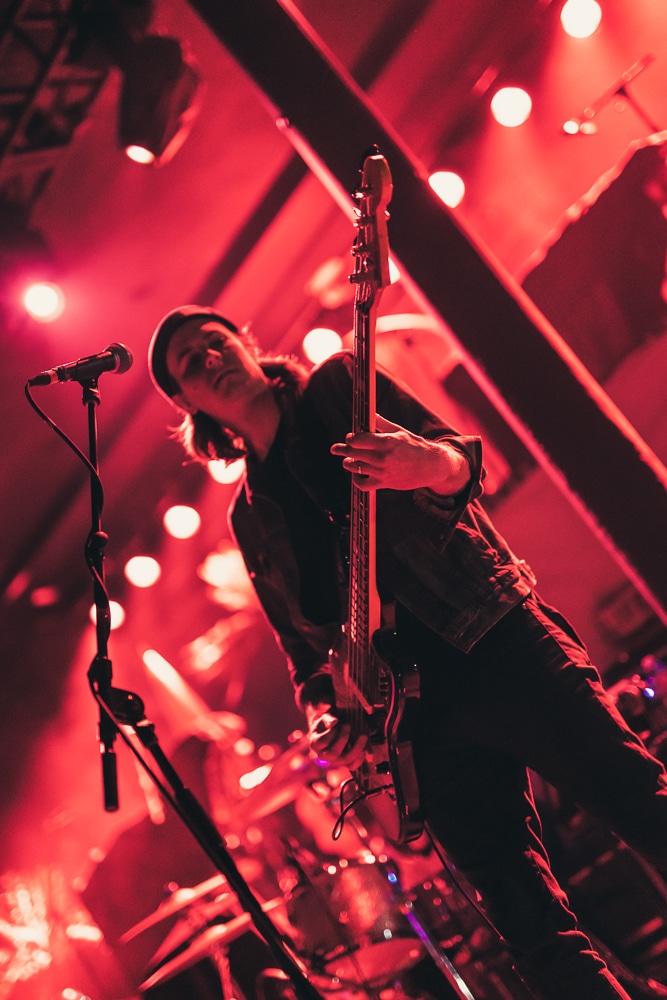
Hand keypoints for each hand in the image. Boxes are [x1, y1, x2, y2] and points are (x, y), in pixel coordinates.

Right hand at [305, 703, 366, 768]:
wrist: (330, 732)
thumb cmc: (326, 725)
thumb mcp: (324, 718)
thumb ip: (328, 719)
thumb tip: (334, 722)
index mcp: (315, 744)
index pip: (322, 742)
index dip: (331, 732)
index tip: (337, 722)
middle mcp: (323, 756)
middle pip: (333, 753)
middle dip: (343, 738)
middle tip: (348, 725)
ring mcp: (335, 761)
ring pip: (345, 760)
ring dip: (356, 747)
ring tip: (363, 736)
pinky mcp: (344, 764)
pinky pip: (353, 766)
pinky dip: (360, 758)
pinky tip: (364, 749)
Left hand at [330, 414, 470, 492]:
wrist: (431, 466)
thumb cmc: (415, 446)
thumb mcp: (400, 431)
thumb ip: (381, 423)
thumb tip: (370, 414)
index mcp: (386, 441)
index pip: (358, 439)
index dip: (351, 438)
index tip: (349, 437)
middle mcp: (382, 457)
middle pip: (353, 453)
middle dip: (342, 449)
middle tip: (336, 448)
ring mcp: (382, 471)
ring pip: (355, 468)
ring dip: (348, 464)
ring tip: (347, 461)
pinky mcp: (384, 483)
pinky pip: (363, 484)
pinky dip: (357, 480)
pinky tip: (357, 475)